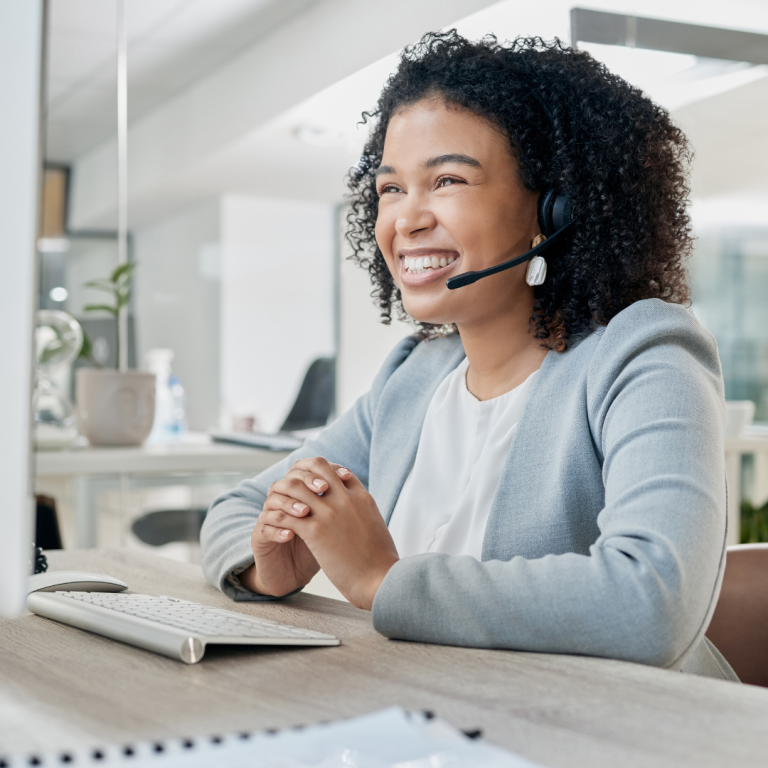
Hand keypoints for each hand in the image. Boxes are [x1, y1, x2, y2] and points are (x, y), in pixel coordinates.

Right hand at [239, 467, 333, 597]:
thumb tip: (352, 477)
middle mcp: (283, 501)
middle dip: (308, 482)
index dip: (323, 470)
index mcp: (300, 494)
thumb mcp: (331, 525)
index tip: (343, 476)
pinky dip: (278, 529)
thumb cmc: (318, 549)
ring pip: (273, 500)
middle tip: (323, 489)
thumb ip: (336, 503)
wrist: (296, 576)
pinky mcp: (259, 537)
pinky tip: (291, 535)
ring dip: (291, 504)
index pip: (306, 470)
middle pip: (289, 480)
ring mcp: (269, 518)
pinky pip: (264, 527)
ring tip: (306, 512)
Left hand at [257, 457, 398, 609]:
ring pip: (297, 487)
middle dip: (303, 476)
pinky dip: (280, 518)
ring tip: (282, 508)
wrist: (382, 581)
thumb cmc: (382, 562)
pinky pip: (288, 514)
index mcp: (362, 497)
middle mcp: (346, 498)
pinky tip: (278, 528)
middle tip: (294, 492)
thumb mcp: (377, 526)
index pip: (339, 471)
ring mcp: (330, 513)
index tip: (314, 487)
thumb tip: (362, 515)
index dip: (325, 476)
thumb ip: (366, 513)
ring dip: (287, 496)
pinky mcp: (316, 531)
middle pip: (318, 467)